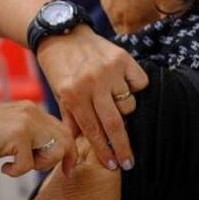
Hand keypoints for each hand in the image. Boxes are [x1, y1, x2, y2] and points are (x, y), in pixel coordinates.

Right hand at [0, 102, 76, 176]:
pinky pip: (29, 164)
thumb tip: (51, 154)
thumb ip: (30, 136)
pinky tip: (3, 168)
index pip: (63, 129)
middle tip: (48, 171)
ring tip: (18, 165)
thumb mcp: (10, 131)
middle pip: (65, 139)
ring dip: (40, 165)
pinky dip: (17, 172)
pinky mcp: (18, 134)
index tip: (68, 168)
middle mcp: (32, 111)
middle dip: (61, 160)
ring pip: (55, 151)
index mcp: (31, 109)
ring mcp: (26, 121)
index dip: (69, 150)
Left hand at [36, 25, 147, 171]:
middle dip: (123, 147)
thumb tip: (75, 153)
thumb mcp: (59, 95)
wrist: (62, 34)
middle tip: (129, 163)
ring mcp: (109, 70)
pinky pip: (139, 83)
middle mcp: (92, 83)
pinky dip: (135, 87)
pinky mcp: (122, 58)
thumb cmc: (59, 68)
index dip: (105, 151)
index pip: (93, 130)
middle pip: (115, 123)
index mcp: (73, 94)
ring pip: (129, 104)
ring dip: (124, 109)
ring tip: (113, 103)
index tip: (115, 166)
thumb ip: (71, 123)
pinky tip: (123, 85)